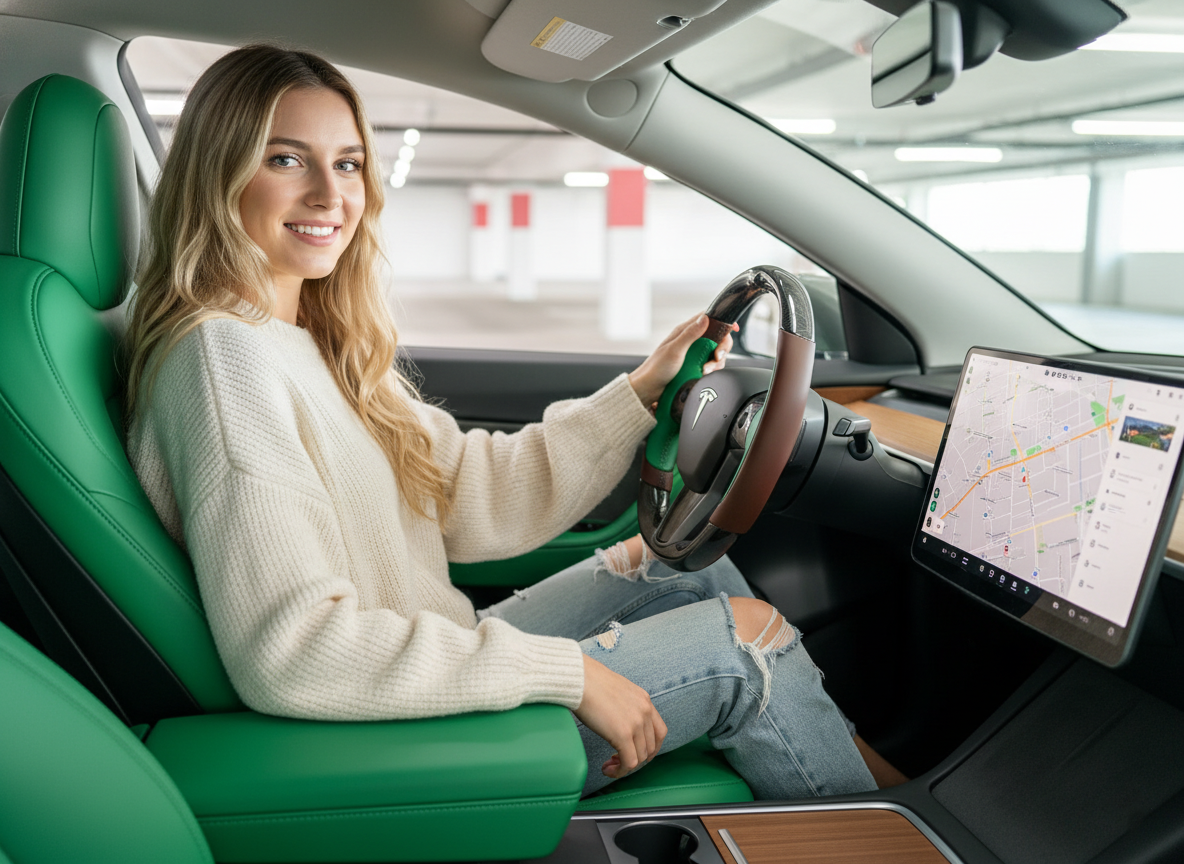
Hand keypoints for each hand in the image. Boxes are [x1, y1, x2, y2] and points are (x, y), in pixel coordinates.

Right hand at [575, 654, 667, 778]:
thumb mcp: (617, 691)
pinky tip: (608, 769)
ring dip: (625, 766)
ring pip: (640, 757)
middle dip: (636, 758)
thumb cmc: (589, 682)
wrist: (579, 679)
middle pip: (651, 747)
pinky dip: (620, 771)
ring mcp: (636, 723)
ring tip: (610, 766)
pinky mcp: (623, 735)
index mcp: (644, 700)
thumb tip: (619, 722)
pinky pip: (628, 762)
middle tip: (619, 761)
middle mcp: (645, 712)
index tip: (636, 752)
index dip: (650, 747)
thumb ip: (625, 706)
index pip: (659, 731)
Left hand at [628, 314, 737, 407]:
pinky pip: (711, 365)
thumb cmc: (656, 368)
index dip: (723, 322)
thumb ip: (690, 334)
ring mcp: (693, 354)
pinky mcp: (695, 366)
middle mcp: (690, 341)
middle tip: (716, 357)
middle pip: (717, 338)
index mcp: (685, 331)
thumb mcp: (674, 350)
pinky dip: (711, 370)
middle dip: (721, 348)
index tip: (733, 328)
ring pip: (715, 353)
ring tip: (705, 370)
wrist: (648, 389)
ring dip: (716, 362)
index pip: (709, 319)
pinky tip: (704, 374)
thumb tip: (705, 318)